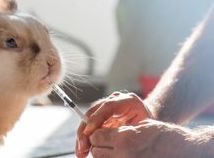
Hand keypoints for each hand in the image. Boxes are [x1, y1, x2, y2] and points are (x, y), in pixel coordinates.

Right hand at [76, 92, 151, 157]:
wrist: (147, 120)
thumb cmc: (148, 125)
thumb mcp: (144, 128)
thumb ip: (129, 131)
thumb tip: (113, 140)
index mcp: (127, 100)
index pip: (108, 106)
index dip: (96, 119)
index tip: (89, 133)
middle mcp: (113, 101)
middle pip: (92, 113)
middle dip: (85, 131)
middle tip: (83, 148)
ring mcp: (105, 107)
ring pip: (87, 120)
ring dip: (82, 137)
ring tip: (81, 152)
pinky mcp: (100, 116)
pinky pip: (88, 126)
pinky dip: (84, 138)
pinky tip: (82, 149)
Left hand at [89, 119, 208, 157]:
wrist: (183, 151)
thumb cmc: (164, 135)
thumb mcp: (141, 126)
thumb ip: (122, 130)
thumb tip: (104, 133)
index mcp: (124, 139)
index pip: (96, 137)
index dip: (96, 134)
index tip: (100, 133)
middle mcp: (123, 155)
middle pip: (96, 152)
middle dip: (98, 146)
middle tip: (106, 142)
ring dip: (104, 155)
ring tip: (115, 150)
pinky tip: (122, 155)